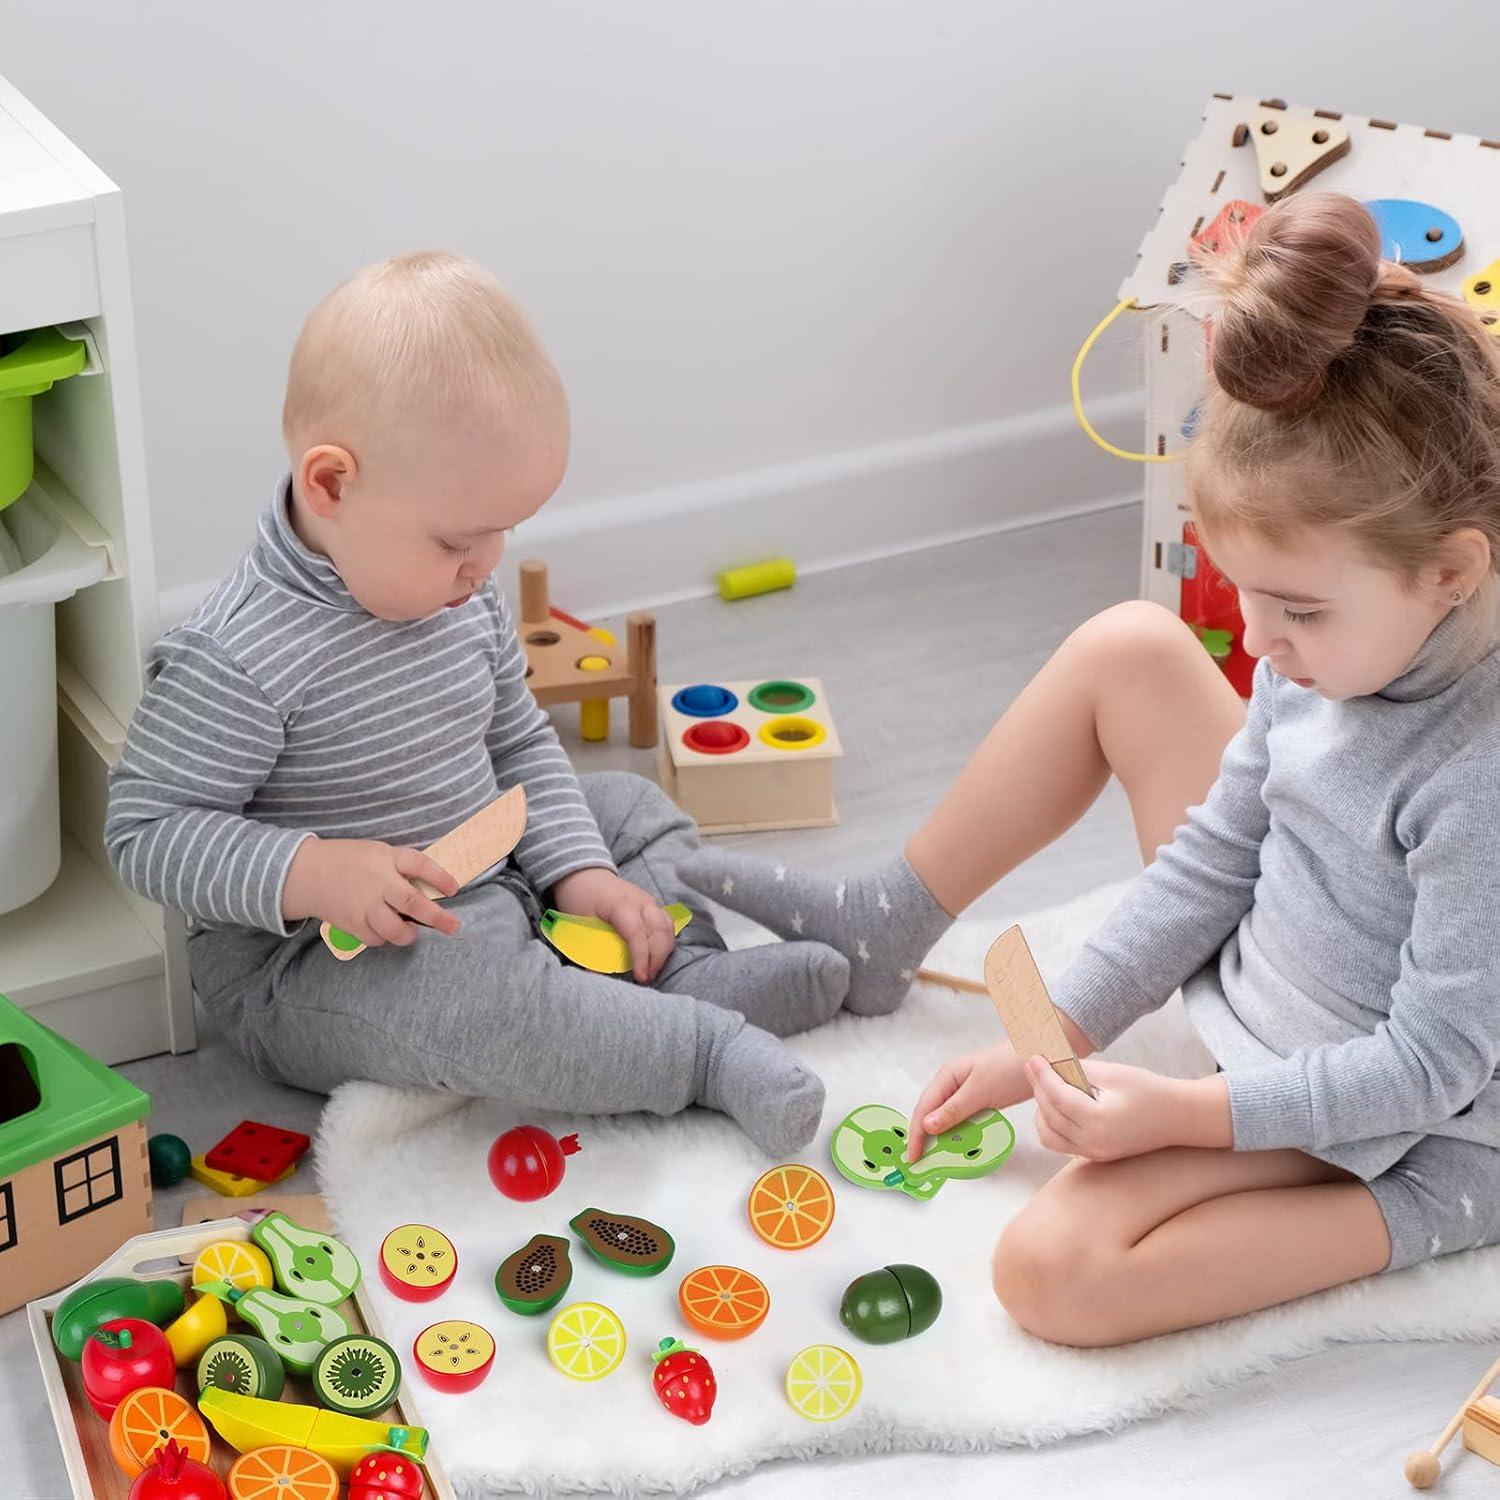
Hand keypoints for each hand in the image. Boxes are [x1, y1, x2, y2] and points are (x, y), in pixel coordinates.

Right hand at [283, 837, 459, 948]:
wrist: (307, 872)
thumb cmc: (350, 860)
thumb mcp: (378, 852)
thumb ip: (402, 867)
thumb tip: (432, 889)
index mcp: (386, 857)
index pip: (419, 864)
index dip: (440, 878)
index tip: (454, 889)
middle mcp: (377, 881)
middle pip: (412, 903)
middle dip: (437, 917)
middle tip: (453, 926)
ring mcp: (363, 904)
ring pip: (394, 929)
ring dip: (408, 934)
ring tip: (412, 931)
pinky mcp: (351, 922)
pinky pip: (376, 939)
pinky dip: (385, 938)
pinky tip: (385, 930)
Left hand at [550, 867, 676, 982]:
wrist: (583, 874)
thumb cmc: (580, 898)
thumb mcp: (579, 924)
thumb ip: (590, 949)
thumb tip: (597, 975)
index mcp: (621, 905)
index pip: (637, 934)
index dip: (641, 957)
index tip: (640, 977)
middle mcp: (641, 901)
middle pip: (660, 931)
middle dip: (657, 958)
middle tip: (646, 978)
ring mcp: (648, 901)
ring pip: (668, 927)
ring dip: (664, 951)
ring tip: (652, 970)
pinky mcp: (651, 905)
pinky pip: (666, 923)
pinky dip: (665, 941)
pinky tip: (657, 956)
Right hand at [907, 1043, 1032, 1161]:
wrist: (1041, 1057)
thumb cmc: (1009, 1067)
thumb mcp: (979, 1090)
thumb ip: (953, 1110)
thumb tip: (927, 1126)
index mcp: (947, 1076)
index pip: (924, 1108)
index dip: (916, 1134)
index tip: (913, 1156)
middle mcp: (953, 1083)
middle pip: (932, 1113)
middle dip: (925, 1137)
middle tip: (921, 1161)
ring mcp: (966, 1091)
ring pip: (947, 1118)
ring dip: (942, 1137)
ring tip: (937, 1158)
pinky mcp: (980, 1099)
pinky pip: (963, 1119)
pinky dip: (959, 1133)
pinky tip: (960, 1145)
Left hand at [1024, 1055, 1230, 1160]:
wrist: (1179, 1118)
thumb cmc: (1149, 1091)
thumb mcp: (1114, 1074)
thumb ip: (1079, 1070)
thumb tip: (1049, 1061)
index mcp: (1098, 1122)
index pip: (1057, 1097)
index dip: (1042, 1075)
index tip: (1032, 1057)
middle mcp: (1093, 1143)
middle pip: (1050, 1114)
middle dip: (1038, 1088)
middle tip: (1033, 1065)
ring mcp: (1094, 1153)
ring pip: (1049, 1134)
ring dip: (1041, 1108)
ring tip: (1044, 1083)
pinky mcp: (1096, 1155)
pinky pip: (1061, 1143)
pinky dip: (1052, 1123)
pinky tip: (1055, 1102)